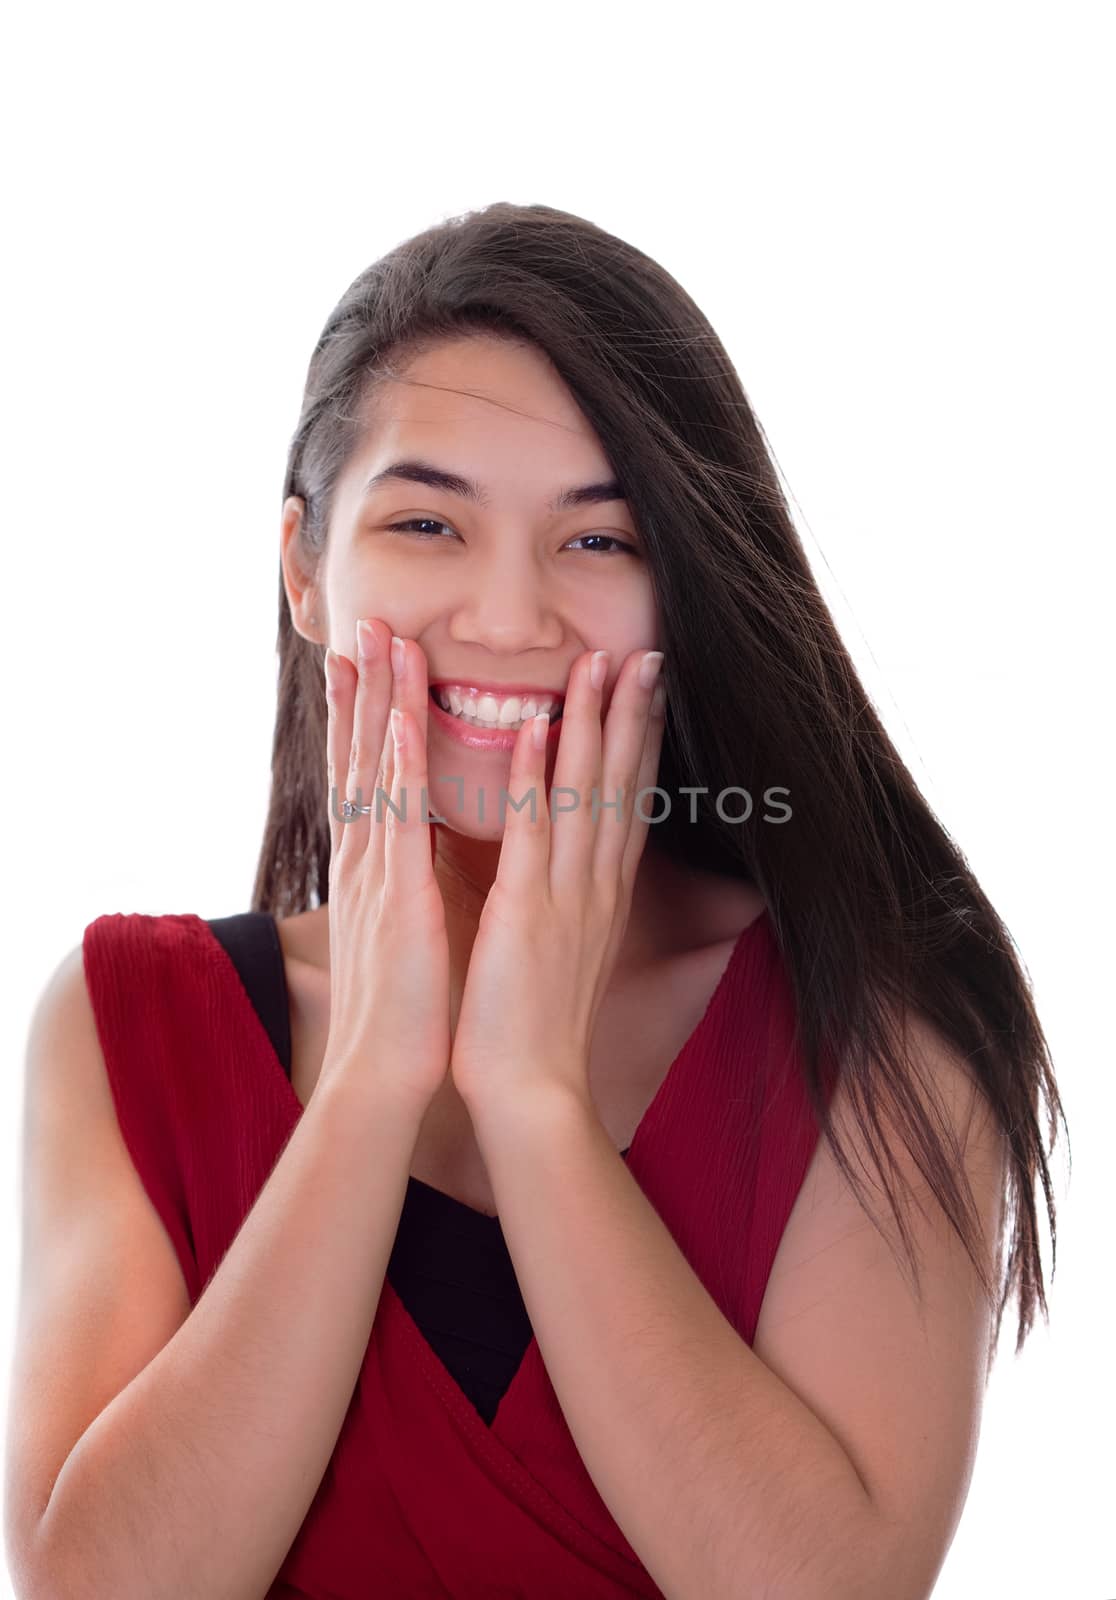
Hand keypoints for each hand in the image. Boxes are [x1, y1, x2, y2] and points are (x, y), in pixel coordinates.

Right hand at [318, 619, 449, 1119]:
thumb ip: (403, 875)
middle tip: (368, 622)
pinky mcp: (396, 895)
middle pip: (363, 754)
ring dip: (379, 701)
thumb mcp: (402, 923)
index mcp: (373, 864)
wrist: (382, 1072)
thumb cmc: (402, 1005)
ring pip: (378, 770)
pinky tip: (403, 719)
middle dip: (364, 686)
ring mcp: (375, 871)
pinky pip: (400, 819)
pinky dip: (401, 765)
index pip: (368, 772)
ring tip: (381, 640)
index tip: (365, 660)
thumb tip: (416, 841)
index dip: (364, 713)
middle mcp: (366, 857)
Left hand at [449, 646, 666, 1116]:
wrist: (532, 1091)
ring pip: (585, 794)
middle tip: (645, 653)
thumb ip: (567, 896)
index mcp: (601, 894)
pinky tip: (536, 728)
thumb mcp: (565, 946)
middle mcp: (595, 887)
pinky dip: (536, 779)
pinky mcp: (527, 914)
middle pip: (621, 785)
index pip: (628, 802)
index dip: (641, 741)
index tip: (649, 689)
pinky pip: (532, 834)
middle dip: (633, 715)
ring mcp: (566, 897)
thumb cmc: (535, 1022)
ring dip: (593, 724)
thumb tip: (565, 859)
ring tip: (601, 664)